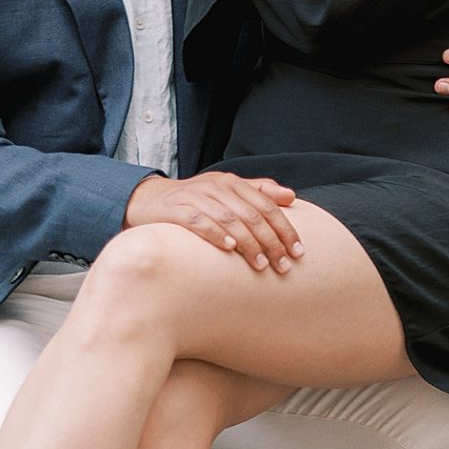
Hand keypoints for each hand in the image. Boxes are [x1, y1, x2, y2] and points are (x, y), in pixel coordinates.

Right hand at [125, 170, 304, 273]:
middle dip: (271, 242)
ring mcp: (195, 197)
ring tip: (261, 266)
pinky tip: (229, 249)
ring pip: (229, 219)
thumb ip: (258, 192)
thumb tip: (291, 196)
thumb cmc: (195, 202)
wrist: (149, 200)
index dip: (285, 228)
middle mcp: (216, 187)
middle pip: (251, 215)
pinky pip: (198, 222)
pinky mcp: (176, 210)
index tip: (298, 251)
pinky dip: (215, 234)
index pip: (266, 205)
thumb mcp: (226, 193)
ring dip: (248, 244)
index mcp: (232, 183)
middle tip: (283, 266)